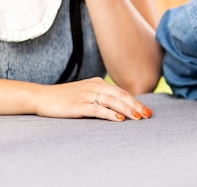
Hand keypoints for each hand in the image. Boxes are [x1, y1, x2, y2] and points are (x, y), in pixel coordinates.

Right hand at [34, 77, 151, 121]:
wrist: (42, 97)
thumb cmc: (65, 97)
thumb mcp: (86, 92)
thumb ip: (101, 96)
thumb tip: (119, 106)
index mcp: (99, 83)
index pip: (122, 92)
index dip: (136, 101)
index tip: (147, 111)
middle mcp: (95, 87)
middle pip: (121, 95)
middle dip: (136, 105)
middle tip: (147, 115)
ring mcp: (86, 95)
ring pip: (112, 101)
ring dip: (127, 109)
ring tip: (138, 117)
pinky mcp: (77, 105)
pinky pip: (97, 109)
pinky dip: (109, 114)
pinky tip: (118, 119)